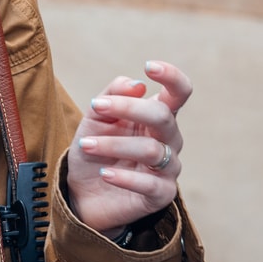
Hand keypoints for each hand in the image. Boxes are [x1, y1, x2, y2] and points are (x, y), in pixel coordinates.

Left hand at [63, 60, 191, 234]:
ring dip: (113, 144)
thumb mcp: (96, 118)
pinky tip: (105, 174)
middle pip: (163, 116)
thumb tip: (137, 84)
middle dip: (129, 108)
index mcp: (157, 117)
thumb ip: (113, 95)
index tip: (149, 66)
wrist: (83, 194)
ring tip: (86, 145)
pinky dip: (124, 177)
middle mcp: (169, 140)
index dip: (172, 77)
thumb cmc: (95, 150)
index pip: (179, 92)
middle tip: (96, 106)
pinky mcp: (162, 194)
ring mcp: (168, 168)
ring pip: (151, 150)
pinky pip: (149, 184)